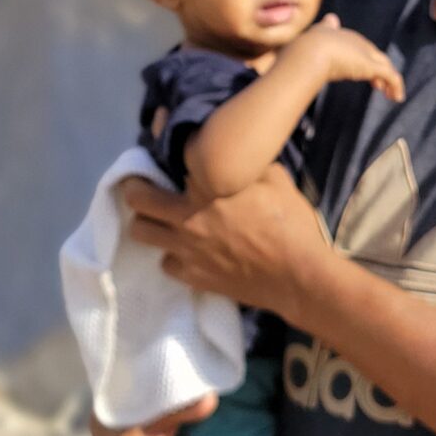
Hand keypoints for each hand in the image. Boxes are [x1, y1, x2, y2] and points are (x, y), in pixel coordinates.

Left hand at [121, 175, 336, 319]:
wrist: (298, 277)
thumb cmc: (289, 223)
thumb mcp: (275, 179)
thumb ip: (247, 164)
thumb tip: (236, 156)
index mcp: (204, 191)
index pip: (163, 166)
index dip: (160, 160)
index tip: (162, 159)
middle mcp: (187, 220)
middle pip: (137, 201)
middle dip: (137, 190)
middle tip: (147, 187)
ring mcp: (186, 252)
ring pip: (142, 234)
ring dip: (149, 223)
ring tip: (163, 220)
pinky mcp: (194, 278)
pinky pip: (166, 263)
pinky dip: (172, 255)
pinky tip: (187, 250)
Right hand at [290, 15, 404, 100]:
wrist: (306, 55)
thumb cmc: (298, 52)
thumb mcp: (305, 42)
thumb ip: (315, 36)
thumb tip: (330, 19)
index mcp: (336, 35)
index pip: (354, 46)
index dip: (360, 57)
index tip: (361, 71)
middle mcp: (353, 41)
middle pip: (371, 54)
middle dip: (376, 67)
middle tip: (378, 83)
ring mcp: (362, 53)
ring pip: (383, 64)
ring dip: (388, 79)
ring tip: (391, 94)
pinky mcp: (369, 66)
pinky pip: (390, 75)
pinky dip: (396, 85)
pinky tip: (397, 97)